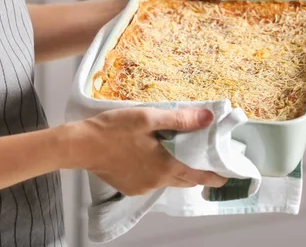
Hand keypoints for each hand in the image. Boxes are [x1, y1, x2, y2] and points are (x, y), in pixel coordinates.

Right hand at [62, 107, 227, 195]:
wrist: (80, 145)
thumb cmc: (113, 129)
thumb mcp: (148, 118)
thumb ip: (180, 119)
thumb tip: (208, 117)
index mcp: (165, 166)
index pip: (198, 176)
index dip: (214, 177)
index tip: (225, 177)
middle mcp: (156, 182)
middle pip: (184, 181)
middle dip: (196, 174)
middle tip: (205, 162)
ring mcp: (141, 187)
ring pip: (167, 181)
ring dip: (176, 171)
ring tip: (179, 155)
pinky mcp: (129, 187)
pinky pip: (151, 181)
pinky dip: (158, 172)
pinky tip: (151, 157)